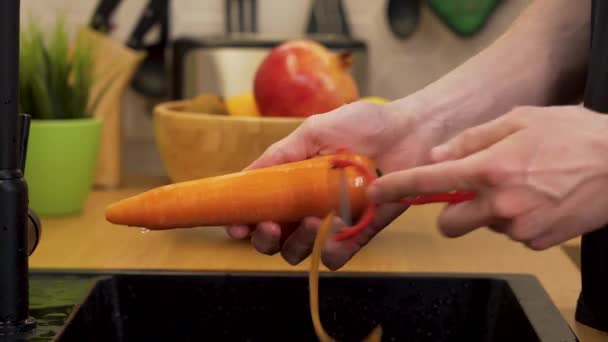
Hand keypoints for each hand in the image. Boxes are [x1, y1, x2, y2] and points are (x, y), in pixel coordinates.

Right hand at [226, 98, 443, 268]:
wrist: (411, 131)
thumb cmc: (365, 125)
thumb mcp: (314, 132)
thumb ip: (279, 155)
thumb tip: (244, 176)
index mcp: (292, 185)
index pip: (259, 211)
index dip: (243, 222)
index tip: (236, 226)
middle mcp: (307, 207)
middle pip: (275, 240)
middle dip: (265, 239)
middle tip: (271, 226)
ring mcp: (332, 223)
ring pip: (300, 252)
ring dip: (298, 242)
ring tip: (311, 219)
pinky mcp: (358, 234)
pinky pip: (335, 255)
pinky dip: (330, 248)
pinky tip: (335, 227)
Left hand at [369, 105, 607, 249]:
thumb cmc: (572, 135)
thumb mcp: (519, 121)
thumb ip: (471, 140)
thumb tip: (437, 156)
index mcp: (490, 169)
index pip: (429, 182)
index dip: (397, 188)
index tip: (375, 192)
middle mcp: (499, 204)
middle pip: (448, 223)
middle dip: (453, 210)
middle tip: (475, 189)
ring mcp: (519, 228)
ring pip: (483, 226)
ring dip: (490, 211)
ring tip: (524, 185)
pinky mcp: (537, 242)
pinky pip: (510, 234)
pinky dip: (515, 220)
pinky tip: (539, 199)